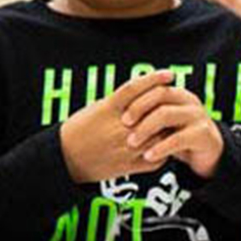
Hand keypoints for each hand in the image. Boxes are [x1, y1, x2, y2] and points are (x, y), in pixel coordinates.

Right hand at [59, 69, 174, 182]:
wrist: (65, 157)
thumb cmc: (78, 130)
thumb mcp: (96, 108)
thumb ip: (120, 103)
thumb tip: (143, 94)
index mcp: (108, 109)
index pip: (136, 88)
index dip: (155, 78)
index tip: (169, 74)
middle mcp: (119, 127)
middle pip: (154, 111)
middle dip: (166, 107)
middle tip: (176, 102)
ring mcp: (126, 147)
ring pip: (160, 136)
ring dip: (167, 130)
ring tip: (171, 126)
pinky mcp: (129, 165)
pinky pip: (156, 158)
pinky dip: (162, 151)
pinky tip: (161, 145)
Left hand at [121, 85, 222, 178]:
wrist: (207, 153)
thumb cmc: (178, 135)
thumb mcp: (161, 122)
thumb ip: (145, 114)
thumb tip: (113, 110)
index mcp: (175, 93)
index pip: (152, 85)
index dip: (135, 95)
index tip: (119, 111)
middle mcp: (187, 100)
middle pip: (159, 94)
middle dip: (138, 108)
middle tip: (124, 124)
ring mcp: (196, 115)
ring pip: (167, 114)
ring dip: (146, 128)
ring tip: (132, 142)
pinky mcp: (203, 134)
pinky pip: (179, 138)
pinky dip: (161, 147)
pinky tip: (148, 156)